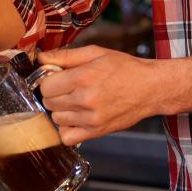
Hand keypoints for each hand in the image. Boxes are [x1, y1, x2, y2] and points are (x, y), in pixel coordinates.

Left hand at [37, 45, 158, 144]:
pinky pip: (67, 137)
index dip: (49, 80)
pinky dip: (67, 128)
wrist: (150, 88)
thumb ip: (65, 56)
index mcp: (82, 78)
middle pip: (49, 102)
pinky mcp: (96, 132)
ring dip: (61, 110)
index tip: (57, 77)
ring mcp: (90, 119)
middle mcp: (85, 100)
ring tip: (74, 101)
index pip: (45, 86)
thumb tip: (41, 58)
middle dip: (54, 93)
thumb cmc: (124, 68)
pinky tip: (76, 117)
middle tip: (67, 87)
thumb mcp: (95, 53)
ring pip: (56, 119)